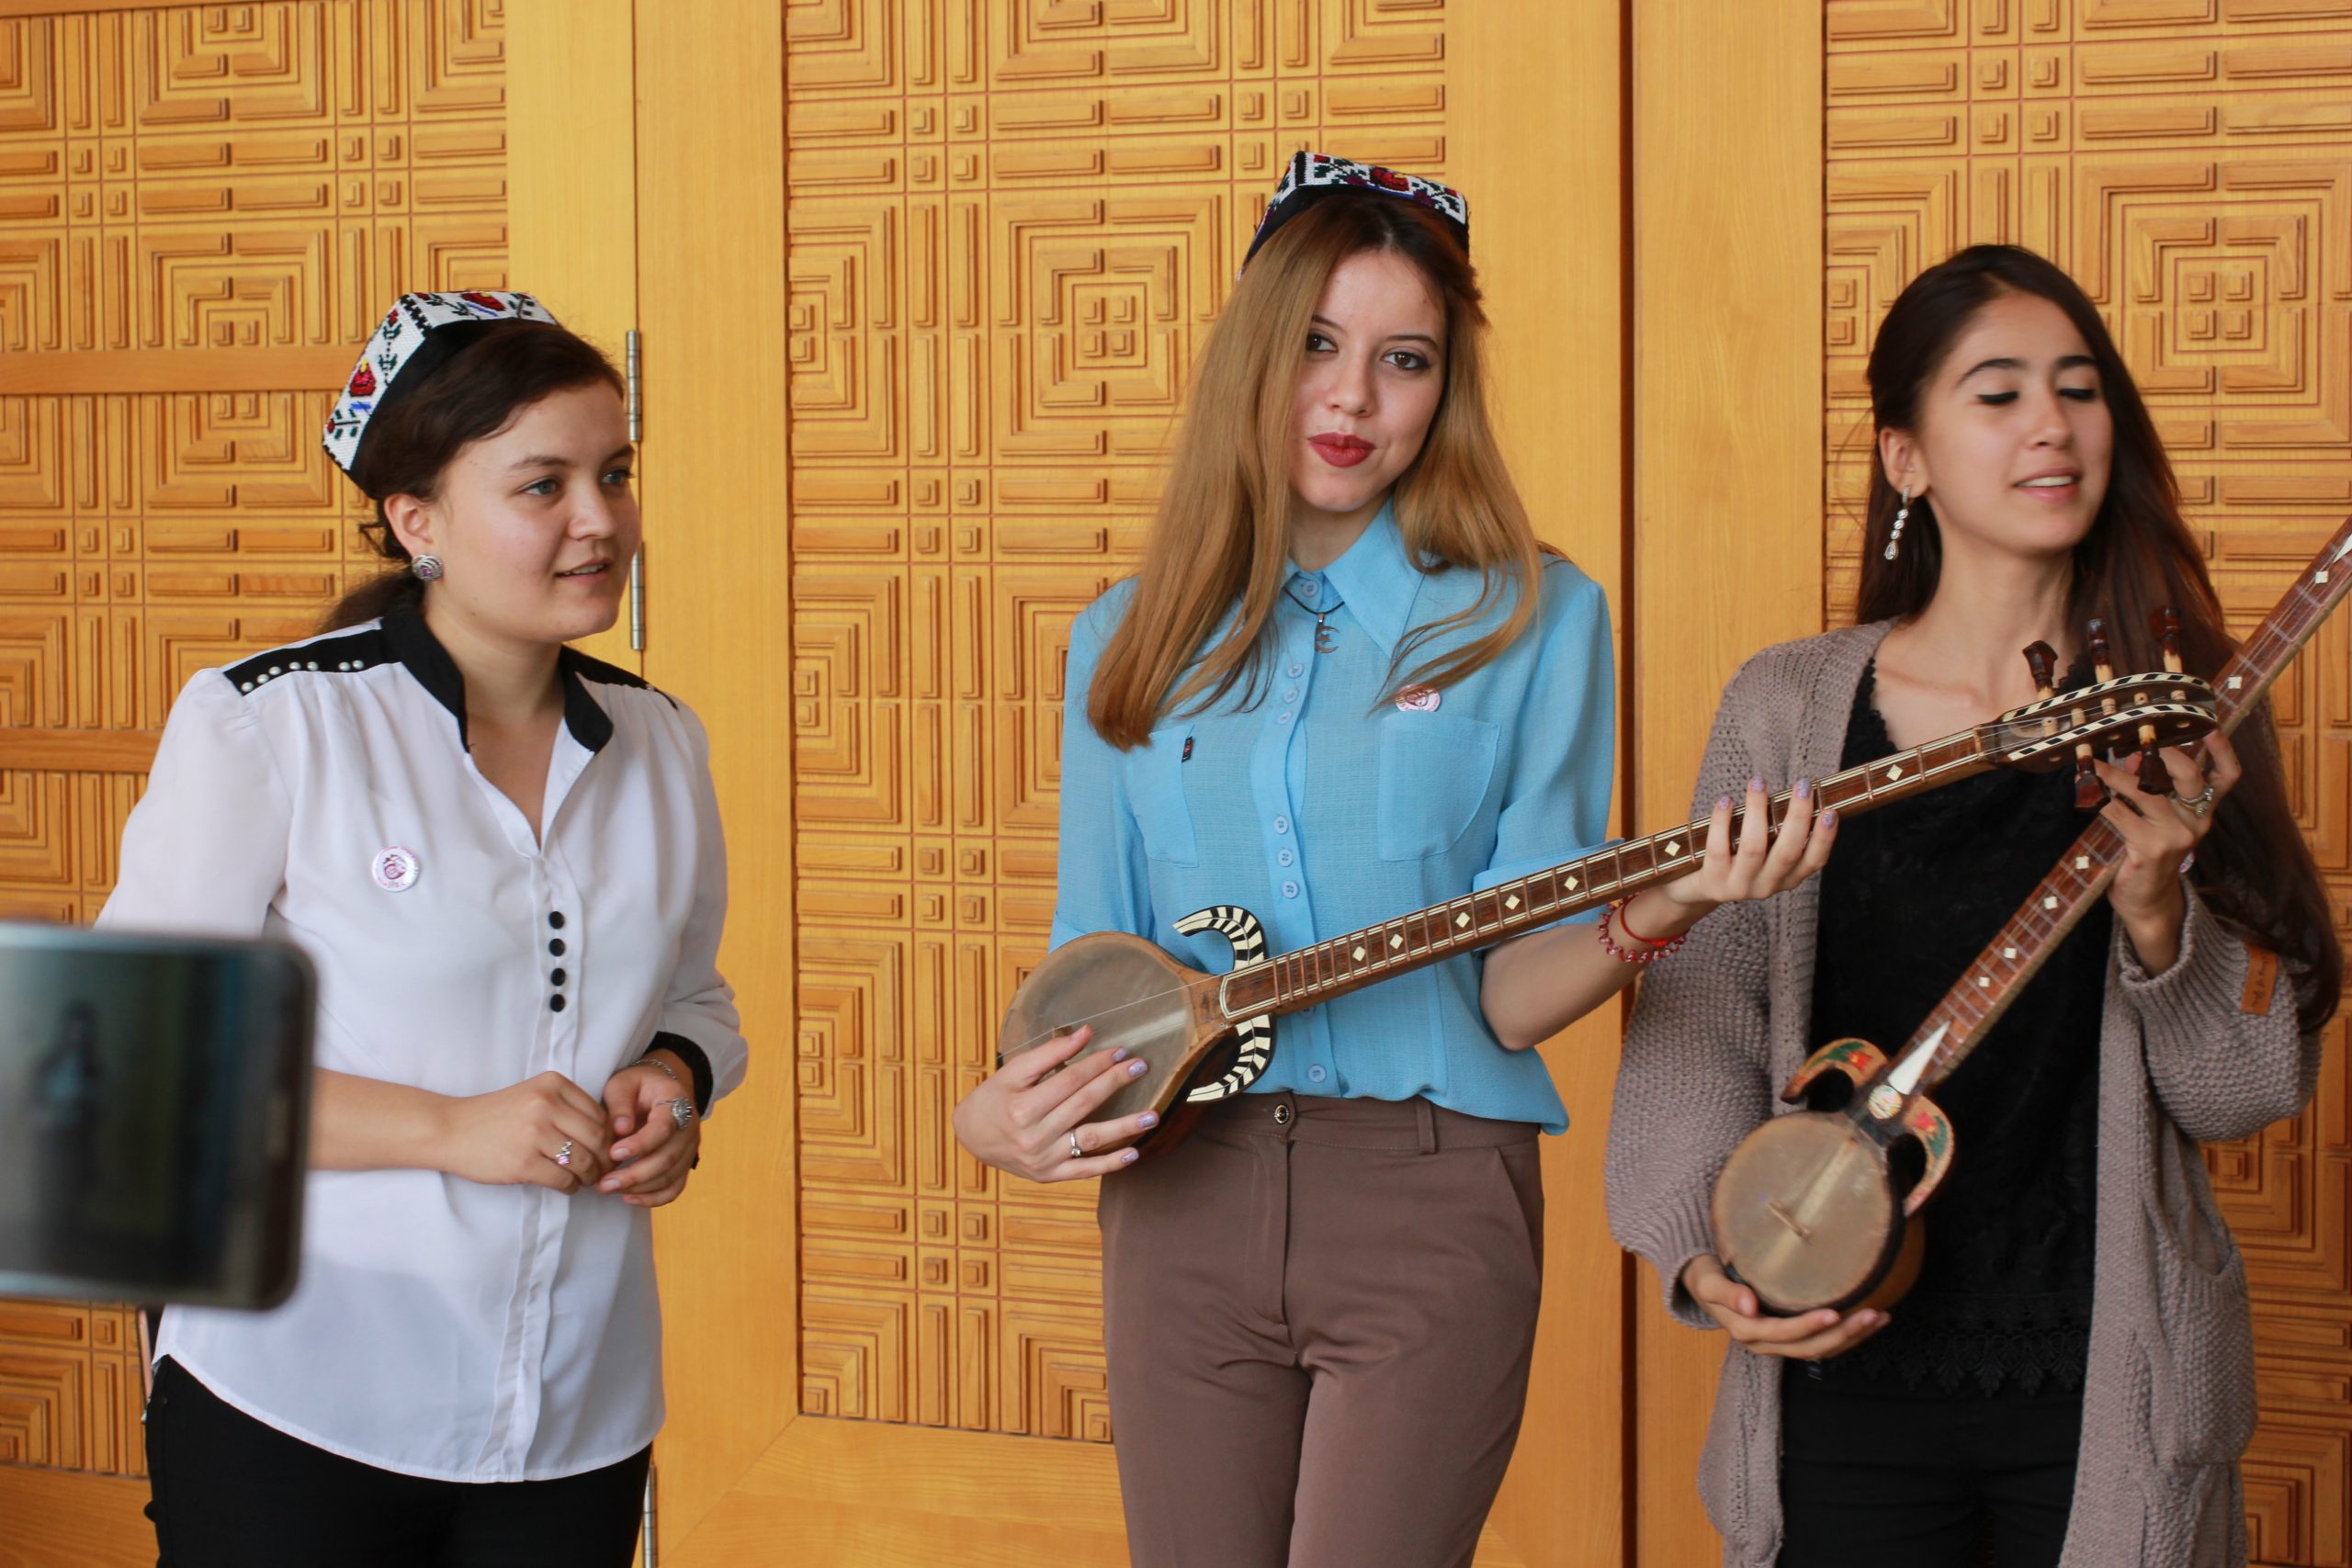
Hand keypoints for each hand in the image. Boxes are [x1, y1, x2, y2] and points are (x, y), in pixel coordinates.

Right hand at [434, 1071, 612, 1193]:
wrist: (450, 1130)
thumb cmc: (495, 1115)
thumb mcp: (533, 1095)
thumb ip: (567, 1107)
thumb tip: (609, 1134)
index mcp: (553, 1084)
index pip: (600, 1114)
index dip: (610, 1136)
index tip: (608, 1149)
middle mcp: (546, 1105)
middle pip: (598, 1138)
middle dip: (606, 1159)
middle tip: (605, 1170)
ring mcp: (534, 1134)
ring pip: (584, 1161)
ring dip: (591, 1176)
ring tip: (587, 1180)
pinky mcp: (523, 1163)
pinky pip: (563, 1180)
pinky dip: (571, 1187)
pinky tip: (567, 1186)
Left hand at [596, 1058, 702, 1206]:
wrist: (662, 1087)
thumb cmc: (638, 1086)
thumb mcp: (623, 1083)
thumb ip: (620, 1104)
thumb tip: (620, 1130)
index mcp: (675, 1102)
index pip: (663, 1128)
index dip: (640, 1144)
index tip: (613, 1153)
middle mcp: (689, 1127)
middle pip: (668, 1158)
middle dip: (635, 1175)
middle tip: (604, 1183)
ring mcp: (689, 1148)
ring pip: (671, 1177)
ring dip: (639, 1188)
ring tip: (608, 1188)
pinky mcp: (684, 1164)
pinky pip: (675, 1188)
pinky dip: (654, 1199)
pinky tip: (629, 1198)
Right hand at [951, 1026, 1158, 1183]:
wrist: (971, 1138)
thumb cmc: (993, 1099)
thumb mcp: (1013, 1072)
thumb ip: (1050, 1053)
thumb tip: (1085, 1033)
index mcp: (1022, 1107)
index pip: (1069, 1080)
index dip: (1096, 1064)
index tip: (1120, 1051)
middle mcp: (1034, 1136)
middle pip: (1083, 1104)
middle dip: (1114, 1083)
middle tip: (1140, 1067)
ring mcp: (1043, 1159)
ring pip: (1090, 1140)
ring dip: (1123, 1128)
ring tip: (1152, 1116)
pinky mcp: (1049, 1175)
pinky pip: (1084, 1171)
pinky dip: (1110, 1165)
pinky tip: (1133, 1153)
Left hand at [1657, 774, 1839, 918]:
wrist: (1695, 889)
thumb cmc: (1735, 858)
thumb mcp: (1763, 851)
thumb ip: (1779, 831)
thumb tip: (1798, 792)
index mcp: (1787, 878)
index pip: (1814, 862)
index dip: (1824, 839)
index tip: (1830, 811)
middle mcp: (1767, 886)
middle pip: (1788, 852)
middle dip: (1797, 817)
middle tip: (1802, 785)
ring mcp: (1740, 887)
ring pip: (1754, 848)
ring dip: (1758, 811)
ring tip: (1758, 782)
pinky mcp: (1713, 882)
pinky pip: (1719, 848)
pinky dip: (1722, 821)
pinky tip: (1726, 800)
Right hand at [1681, 1252, 1889, 1359]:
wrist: (1704, 1283)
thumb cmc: (1706, 1276)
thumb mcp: (1707, 1281)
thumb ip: (1726, 1292)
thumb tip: (1749, 1305)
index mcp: (1747, 1330)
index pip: (1784, 1334)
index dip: (1809, 1327)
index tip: (1834, 1312)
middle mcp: (1766, 1343)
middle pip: (1810, 1347)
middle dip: (1844, 1334)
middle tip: (1873, 1314)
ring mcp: (1780, 1343)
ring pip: (1821, 1349)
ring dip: (1853, 1338)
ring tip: (1880, 1317)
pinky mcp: (1791, 1337)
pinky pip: (1822, 1343)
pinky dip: (1848, 1335)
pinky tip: (1869, 1320)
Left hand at [2094, 732, 2238, 972]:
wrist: (2147, 902)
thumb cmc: (2150, 853)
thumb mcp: (2160, 819)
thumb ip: (2154, 789)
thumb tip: (2132, 755)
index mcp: (2204, 811)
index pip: (2228, 777)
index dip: (2223, 751)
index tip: (2211, 727)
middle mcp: (2197, 821)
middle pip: (2189, 776)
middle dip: (2161, 753)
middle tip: (2131, 739)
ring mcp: (2176, 836)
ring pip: (2149, 791)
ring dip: (2116, 773)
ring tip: (2092, 762)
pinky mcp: (2150, 849)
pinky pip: (2121, 814)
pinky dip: (2101, 799)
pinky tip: (2086, 791)